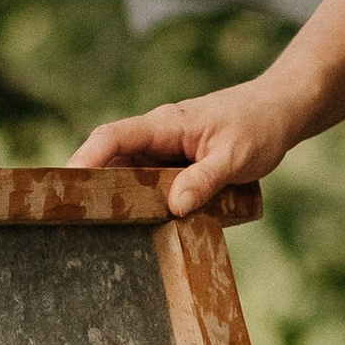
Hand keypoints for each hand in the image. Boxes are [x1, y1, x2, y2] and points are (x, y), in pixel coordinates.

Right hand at [68, 78, 297, 215]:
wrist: (280, 111)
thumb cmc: (259, 126)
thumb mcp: (236, 156)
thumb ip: (206, 180)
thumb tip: (175, 207)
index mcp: (164, 125)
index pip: (111, 138)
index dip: (84, 160)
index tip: (64, 185)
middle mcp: (157, 136)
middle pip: (111, 160)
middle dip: (91, 187)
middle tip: (71, 222)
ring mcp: (165, 151)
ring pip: (129, 174)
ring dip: (117, 198)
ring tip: (97, 232)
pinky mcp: (177, 165)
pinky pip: (150, 184)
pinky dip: (141, 201)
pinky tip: (136, 227)